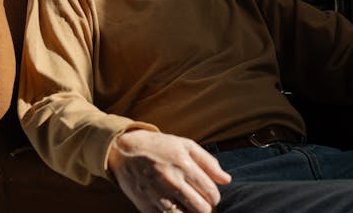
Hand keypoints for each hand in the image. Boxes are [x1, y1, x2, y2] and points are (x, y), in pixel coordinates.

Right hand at [108, 129, 231, 212]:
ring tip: (190, 206)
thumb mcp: (185, 145)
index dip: (215, 197)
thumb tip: (227, 180)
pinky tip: (176, 208)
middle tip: (202, 203)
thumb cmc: (159, 147)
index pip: (211, 193)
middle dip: (206, 208)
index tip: (211, 196)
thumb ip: (208, 162)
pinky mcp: (146, 207)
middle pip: (201, 209)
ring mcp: (158, 195)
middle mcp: (172, 181)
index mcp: (184, 165)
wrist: (125, 151)